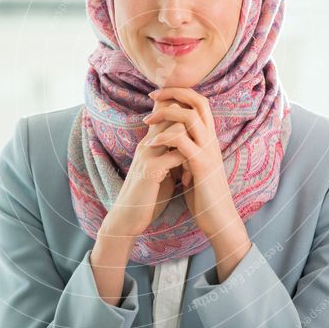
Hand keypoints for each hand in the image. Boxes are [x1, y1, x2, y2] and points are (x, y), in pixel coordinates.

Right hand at [100, 100, 186, 239]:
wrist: (127, 218)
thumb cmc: (148, 194)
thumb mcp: (162, 169)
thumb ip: (173, 155)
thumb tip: (193, 147)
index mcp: (151, 141)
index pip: (166, 111)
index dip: (183, 109)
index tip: (199, 122)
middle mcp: (148, 142)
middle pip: (172, 112)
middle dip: (193, 123)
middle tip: (202, 144)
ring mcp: (148, 154)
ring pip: (177, 130)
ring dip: (193, 145)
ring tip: (192, 164)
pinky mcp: (150, 169)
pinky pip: (176, 154)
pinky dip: (188, 163)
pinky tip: (188, 177)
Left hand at [143, 88, 251, 281]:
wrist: (218, 217)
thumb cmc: (203, 193)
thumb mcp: (193, 165)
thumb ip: (186, 149)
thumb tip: (172, 137)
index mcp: (209, 138)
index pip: (200, 103)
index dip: (181, 93)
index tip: (159, 94)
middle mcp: (212, 139)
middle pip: (198, 101)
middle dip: (174, 93)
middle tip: (153, 96)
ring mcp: (208, 151)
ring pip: (190, 117)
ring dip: (166, 114)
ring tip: (148, 121)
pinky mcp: (202, 164)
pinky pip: (182, 141)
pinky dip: (165, 138)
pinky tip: (152, 144)